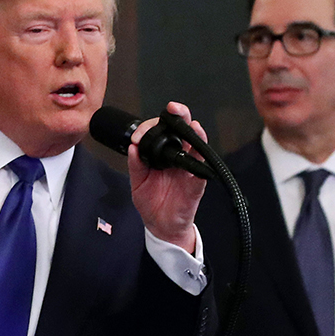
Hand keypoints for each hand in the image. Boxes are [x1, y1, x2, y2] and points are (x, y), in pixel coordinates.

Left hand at [127, 100, 207, 253]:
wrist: (160, 225)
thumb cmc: (152, 202)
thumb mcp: (138, 182)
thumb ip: (135, 165)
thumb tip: (132, 147)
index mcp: (163, 155)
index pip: (163, 132)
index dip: (154, 125)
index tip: (142, 132)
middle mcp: (178, 158)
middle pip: (183, 132)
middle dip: (181, 117)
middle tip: (174, 110)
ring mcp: (189, 170)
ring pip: (197, 147)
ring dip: (195, 135)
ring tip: (192, 127)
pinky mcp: (196, 184)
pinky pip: (201, 172)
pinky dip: (200, 164)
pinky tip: (198, 157)